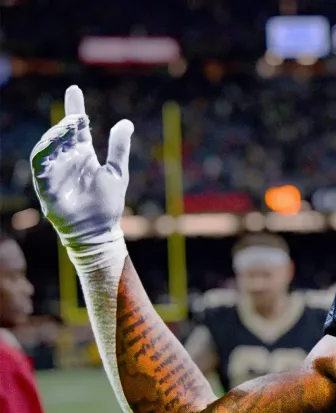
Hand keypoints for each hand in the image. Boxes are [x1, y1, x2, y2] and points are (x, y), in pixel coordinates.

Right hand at [30, 86, 133, 247]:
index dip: (74, 108)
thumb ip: (119, 148)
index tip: (74, 89)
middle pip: (60, 135)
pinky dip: (44, 155)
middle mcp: (66, 160)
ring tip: (68, 128)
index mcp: (83, 155)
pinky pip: (39, 167)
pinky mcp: (46, 187)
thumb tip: (126, 122)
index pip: (76, 128)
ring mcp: (55, 172)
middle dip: (66, 123)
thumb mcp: (117, 172)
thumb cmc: (107, 204)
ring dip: (55, 136)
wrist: (98, 231)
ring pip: (47, 148)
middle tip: (78, 116)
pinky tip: (51, 147)